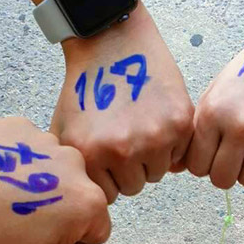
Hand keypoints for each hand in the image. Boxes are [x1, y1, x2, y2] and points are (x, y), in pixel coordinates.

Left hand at [0, 117, 109, 243]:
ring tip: (0, 195)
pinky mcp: (18, 125)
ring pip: (54, 168)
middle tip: (20, 219)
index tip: (45, 242)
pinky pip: (28, 147)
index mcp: (86, 204)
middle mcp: (76, 165)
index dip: (73, 241)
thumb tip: (64, 242)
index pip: (99, 228)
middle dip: (60, 206)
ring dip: (39, 181)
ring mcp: (46, 140)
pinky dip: (16, 160)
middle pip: (80, 192)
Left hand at [51, 3, 193, 202]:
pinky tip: (156, 119)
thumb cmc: (87, 87)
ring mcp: (153, 138)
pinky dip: (171, 143)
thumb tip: (88, 199)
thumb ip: (76, 169)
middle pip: (134, 187)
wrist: (111, 44)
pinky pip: (178, 155)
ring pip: (157, 173)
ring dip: (151, 158)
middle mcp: (121, 152)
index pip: (107, 196)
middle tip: (125, 139)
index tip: (108, 159)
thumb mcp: (64, 130)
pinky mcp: (179, 125)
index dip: (109, 178)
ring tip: (140, 128)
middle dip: (130, 170)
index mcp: (90, 156)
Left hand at [186, 30, 243, 188]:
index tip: (212, 156)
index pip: (197, 166)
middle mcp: (238, 127)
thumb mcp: (214, 94)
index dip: (204, 165)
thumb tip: (180, 167)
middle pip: (222, 180)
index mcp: (212, 114)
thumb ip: (198, 130)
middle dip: (224, 173)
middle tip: (232, 159)